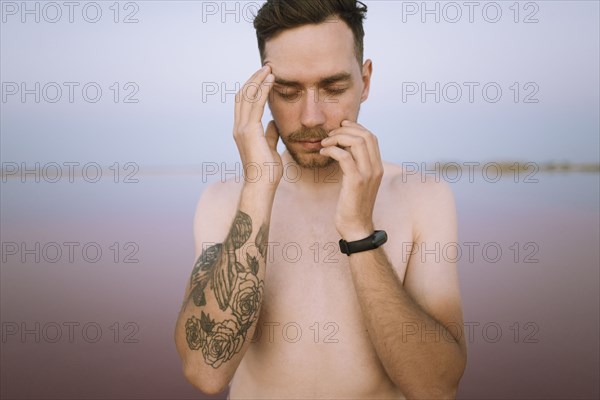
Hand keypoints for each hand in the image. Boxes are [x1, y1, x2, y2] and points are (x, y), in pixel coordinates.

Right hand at [233, 65, 281, 188]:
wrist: (261, 185)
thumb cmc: (267, 171)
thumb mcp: (270, 148)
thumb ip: (270, 134)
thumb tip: (273, 123)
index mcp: (242, 131)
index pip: (244, 103)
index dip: (253, 88)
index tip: (265, 77)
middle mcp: (239, 127)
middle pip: (243, 95)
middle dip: (254, 79)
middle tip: (267, 67)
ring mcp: (241, 128)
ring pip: (247, 96)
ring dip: (258, 80)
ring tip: (270, 69)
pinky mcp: (248, 131)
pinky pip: (255, 104)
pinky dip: (262, 90)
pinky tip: (271, 81)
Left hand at [319, 120, 383, 240]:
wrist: (356, 226)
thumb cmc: (353, 205)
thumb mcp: (359, 181)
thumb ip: (357, 165)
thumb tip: (344, 149)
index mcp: (377, 166)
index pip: (371, 136)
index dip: (356, 127)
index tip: (341, 126)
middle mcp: (376, 168)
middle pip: (365, 135)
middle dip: (345, 130)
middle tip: (330, 134)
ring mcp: (367, 174)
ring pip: (356, 142)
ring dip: (337, 138)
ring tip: (325, 143)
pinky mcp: (356, 181)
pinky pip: (344, 156)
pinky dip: (331, 150)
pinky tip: (323, 153)